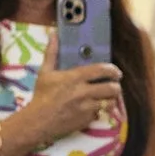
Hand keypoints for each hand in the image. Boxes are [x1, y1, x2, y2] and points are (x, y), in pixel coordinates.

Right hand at [19, 23, 122, 151]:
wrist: (38, 121)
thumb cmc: (41, 95)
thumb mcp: (45, 72)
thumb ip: (51, 53)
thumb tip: (53, 34)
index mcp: (74, 78)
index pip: (100, 70)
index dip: (112, 70)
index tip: (116, 72)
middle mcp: (83, 92)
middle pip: (111, 88)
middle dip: (116, 86)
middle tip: (114, 85)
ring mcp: (86, 108)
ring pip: (110, 102)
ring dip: (111, 99)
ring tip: (108, 97)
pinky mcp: (87, 120)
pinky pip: (101, 114)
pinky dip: (100, 111)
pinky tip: (95, 108)